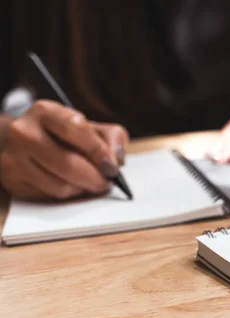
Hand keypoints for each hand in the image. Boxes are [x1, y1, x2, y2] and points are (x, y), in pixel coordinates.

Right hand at [0, 100, 128, 199]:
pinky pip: (49, 195)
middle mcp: (24, 132)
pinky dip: (68, 194)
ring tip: (89, 181)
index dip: (98, 151)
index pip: (76, 129)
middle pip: (68, 163)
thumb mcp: (91, 126)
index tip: (112, 166)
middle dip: (95, 177)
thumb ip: (112, 137)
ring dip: (82, 188)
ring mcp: (14, 157)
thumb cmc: (65, 135)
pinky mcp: (13, 180)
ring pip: (60, 185)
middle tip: (107, 181)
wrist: (25, 142)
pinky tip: (71, 184)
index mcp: (45, 111)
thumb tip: (117, 159)